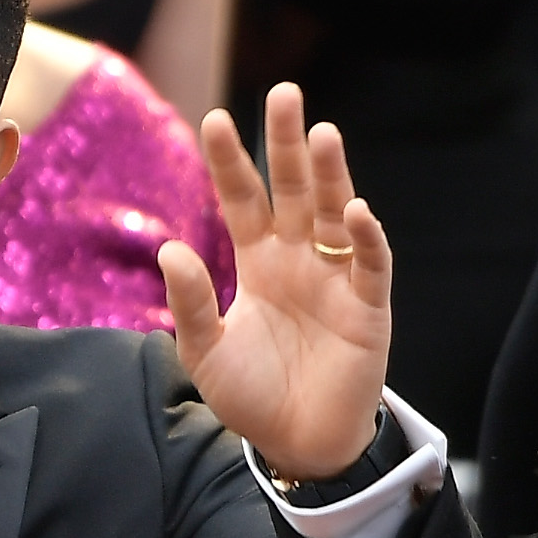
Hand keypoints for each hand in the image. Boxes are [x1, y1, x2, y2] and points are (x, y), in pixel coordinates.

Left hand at [159, 83, 390, 478]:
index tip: (213, 119)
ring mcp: (335, 279)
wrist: (296, 444)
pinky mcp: (367, 309)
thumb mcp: (204, 350)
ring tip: (322, 132)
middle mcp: (298, 259)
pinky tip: (353, 210)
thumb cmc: (252, 395)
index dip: (230, 163)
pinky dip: (363, 238)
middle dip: (286, 143)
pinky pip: (368, 265)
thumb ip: (188, 301)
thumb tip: (169, 247)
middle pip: (292, 190)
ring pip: (333, 214)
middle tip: (283, 93)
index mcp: (257, 264)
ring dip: (330, 175)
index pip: (241, 200)